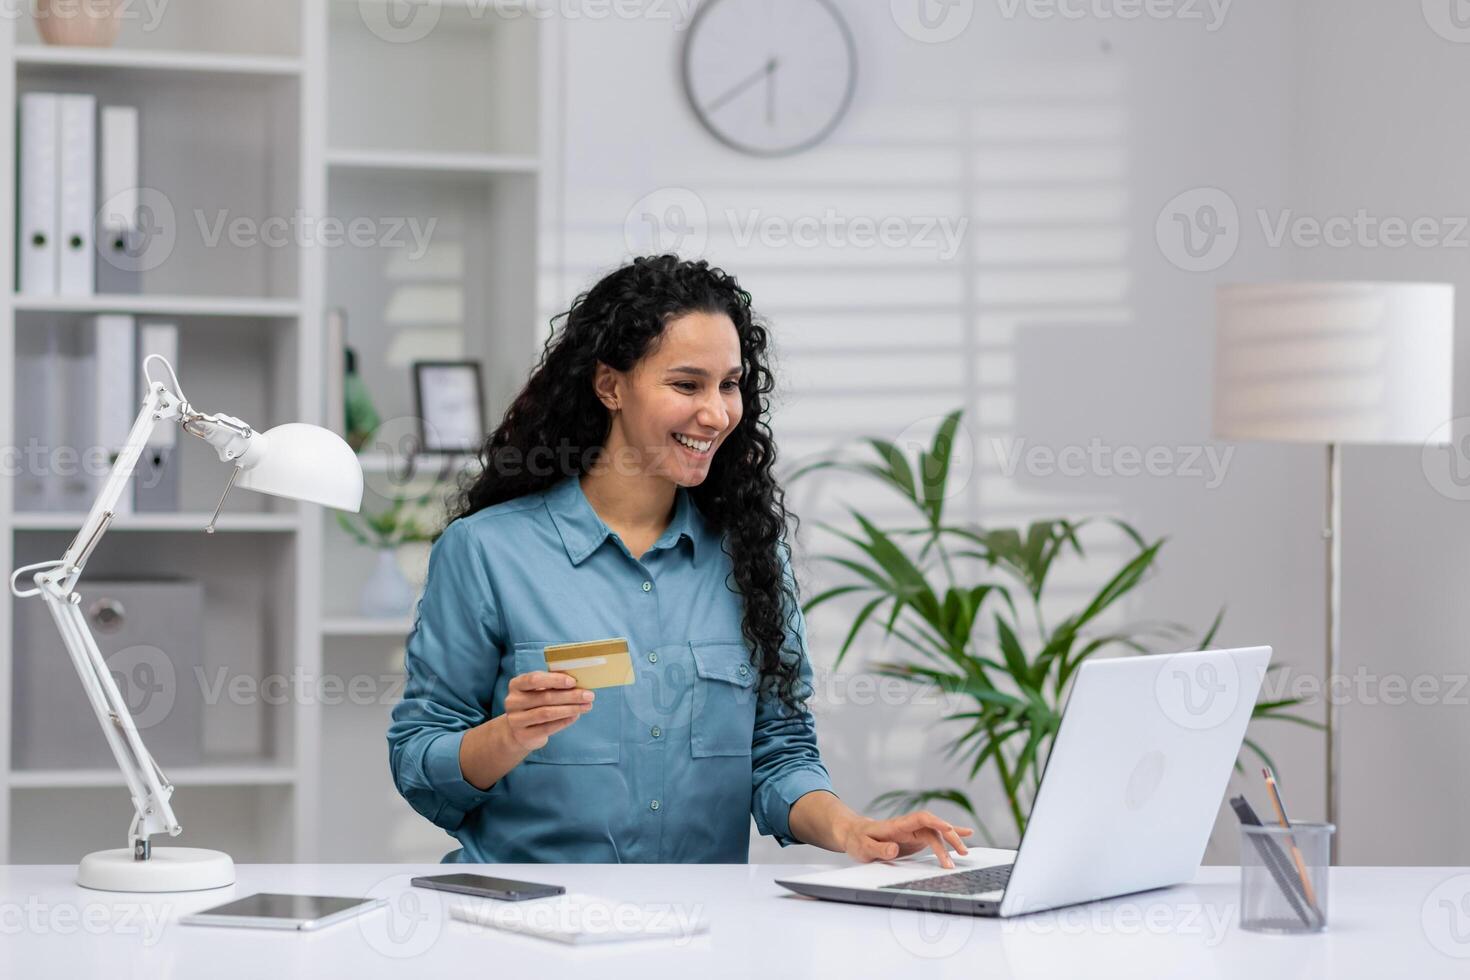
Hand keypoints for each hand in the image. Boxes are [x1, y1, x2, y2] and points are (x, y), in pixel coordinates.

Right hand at [503, 671, 594, 751]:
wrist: (518, 730)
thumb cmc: (534, 703)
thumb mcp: (538, 690)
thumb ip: (552, 684)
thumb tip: (578, 682)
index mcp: (516, 684)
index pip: (534, 679)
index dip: (555, 680)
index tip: (573, 682)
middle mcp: (513, 701)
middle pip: (545, 697)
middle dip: (570, 696)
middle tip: (589, 695)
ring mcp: (516, 720)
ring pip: (547, 713)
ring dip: (570, 709)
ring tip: (586, 706)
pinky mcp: (523, 735)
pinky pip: (547, 728)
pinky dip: (564, 721)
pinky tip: (576, 716)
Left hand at [840, 810, 973, 868]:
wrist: (855, 834)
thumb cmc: (858, 840)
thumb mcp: (863, 848)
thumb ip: (878, 849)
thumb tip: (894, 850)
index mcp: (897, 825)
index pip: (920, 819)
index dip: (935, 822)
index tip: (948, 830)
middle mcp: (908, 825)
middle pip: (934, 827)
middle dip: (949, 838)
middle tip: (959, 854)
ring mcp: (913, 831)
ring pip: (937, 832)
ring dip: (951, 841)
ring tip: (965, 852)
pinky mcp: (916, 838)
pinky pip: (936, 835)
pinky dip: (951, 834)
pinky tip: (965, 834)